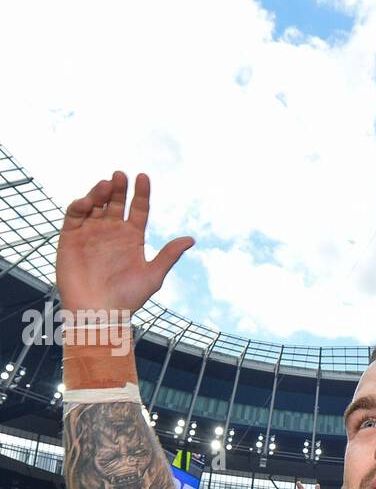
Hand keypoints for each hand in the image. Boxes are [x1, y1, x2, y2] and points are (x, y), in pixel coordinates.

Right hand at [56, 172, 193, 314]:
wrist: (99, 313)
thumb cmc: (128, 298)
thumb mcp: (152, 276)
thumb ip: (168, 256)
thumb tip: (191, 239)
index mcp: (132, 237)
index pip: (138, 208)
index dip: (141, 193)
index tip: (144, 177)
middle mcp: (112, 231)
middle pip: (116, 202)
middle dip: (118, 187)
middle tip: (121, 175)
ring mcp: (91, 233)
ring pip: (95, 204)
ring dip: (99, 192)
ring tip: (106, 184)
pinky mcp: (71, 238)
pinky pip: (74, 216)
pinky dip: (79, 205)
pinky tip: (87, 201)